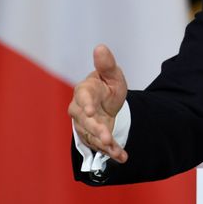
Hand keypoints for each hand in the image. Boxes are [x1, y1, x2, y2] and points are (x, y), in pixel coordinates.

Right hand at [68, 44, 128, 162]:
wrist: (106, 102)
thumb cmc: (106, 85)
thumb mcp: (111, 74)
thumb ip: (106, 64)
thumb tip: (100, 47)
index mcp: (84, 91)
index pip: (82, 98)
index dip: (86, 105)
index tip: (90, 111)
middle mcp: (80, 110)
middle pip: (85, 121)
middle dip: (96, 129)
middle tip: (107, 137)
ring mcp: (85, 125)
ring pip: (92, 136)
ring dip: (104, 144)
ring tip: (115, 149)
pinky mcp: (93, 137)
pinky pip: (101, 145)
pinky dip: (112, 152)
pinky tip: (122, 156)